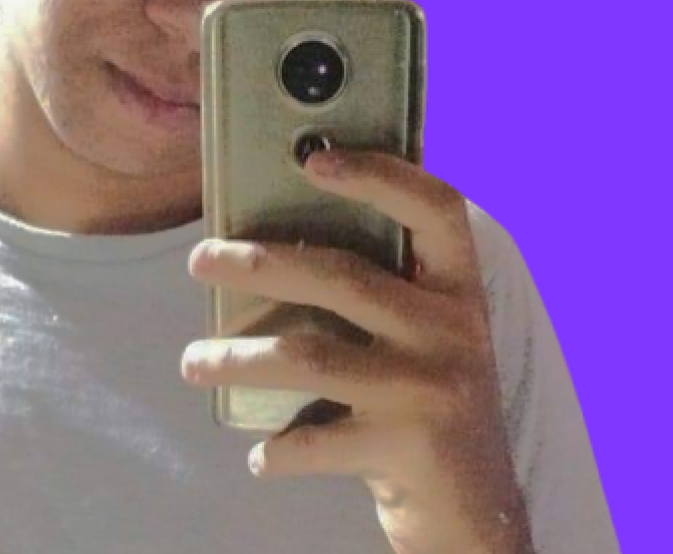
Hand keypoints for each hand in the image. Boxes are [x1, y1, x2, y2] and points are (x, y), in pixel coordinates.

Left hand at [182, 148, 534, 553]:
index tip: (314, 159)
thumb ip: (384, 287)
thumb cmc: (431, 401)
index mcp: (458, 289)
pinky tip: (260, 455)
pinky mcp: (410, 448)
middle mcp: (453, 330)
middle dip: (260, 263)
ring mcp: (433, 389)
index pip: (436, 208)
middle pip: (342, 275)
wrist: (481, 513)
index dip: (380, 174)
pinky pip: (318, 440)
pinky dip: (280, 448)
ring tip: (191, 362)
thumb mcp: (426, 336)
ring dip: (239, 357)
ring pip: (311, 354)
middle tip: (199, 260)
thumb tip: (279, 237)